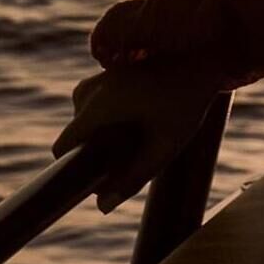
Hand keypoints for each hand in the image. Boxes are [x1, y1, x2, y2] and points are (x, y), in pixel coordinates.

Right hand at [56, 54, 230, 210]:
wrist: (200, 56)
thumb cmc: (186, 100)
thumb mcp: (165, 145)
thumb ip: (134, 178)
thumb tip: (101, 206)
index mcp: (98, 106)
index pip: (63, 147)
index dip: (73, 168)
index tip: (95, 178)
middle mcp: (89, 91)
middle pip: (78, 138)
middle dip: (99, 152)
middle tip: (138, 149)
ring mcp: (95, 79)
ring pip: (86, 123)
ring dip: (107, 135)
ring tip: (144, 131)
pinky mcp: (104, 75)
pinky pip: (94, 109)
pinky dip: (111, 119)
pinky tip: (142, 116)